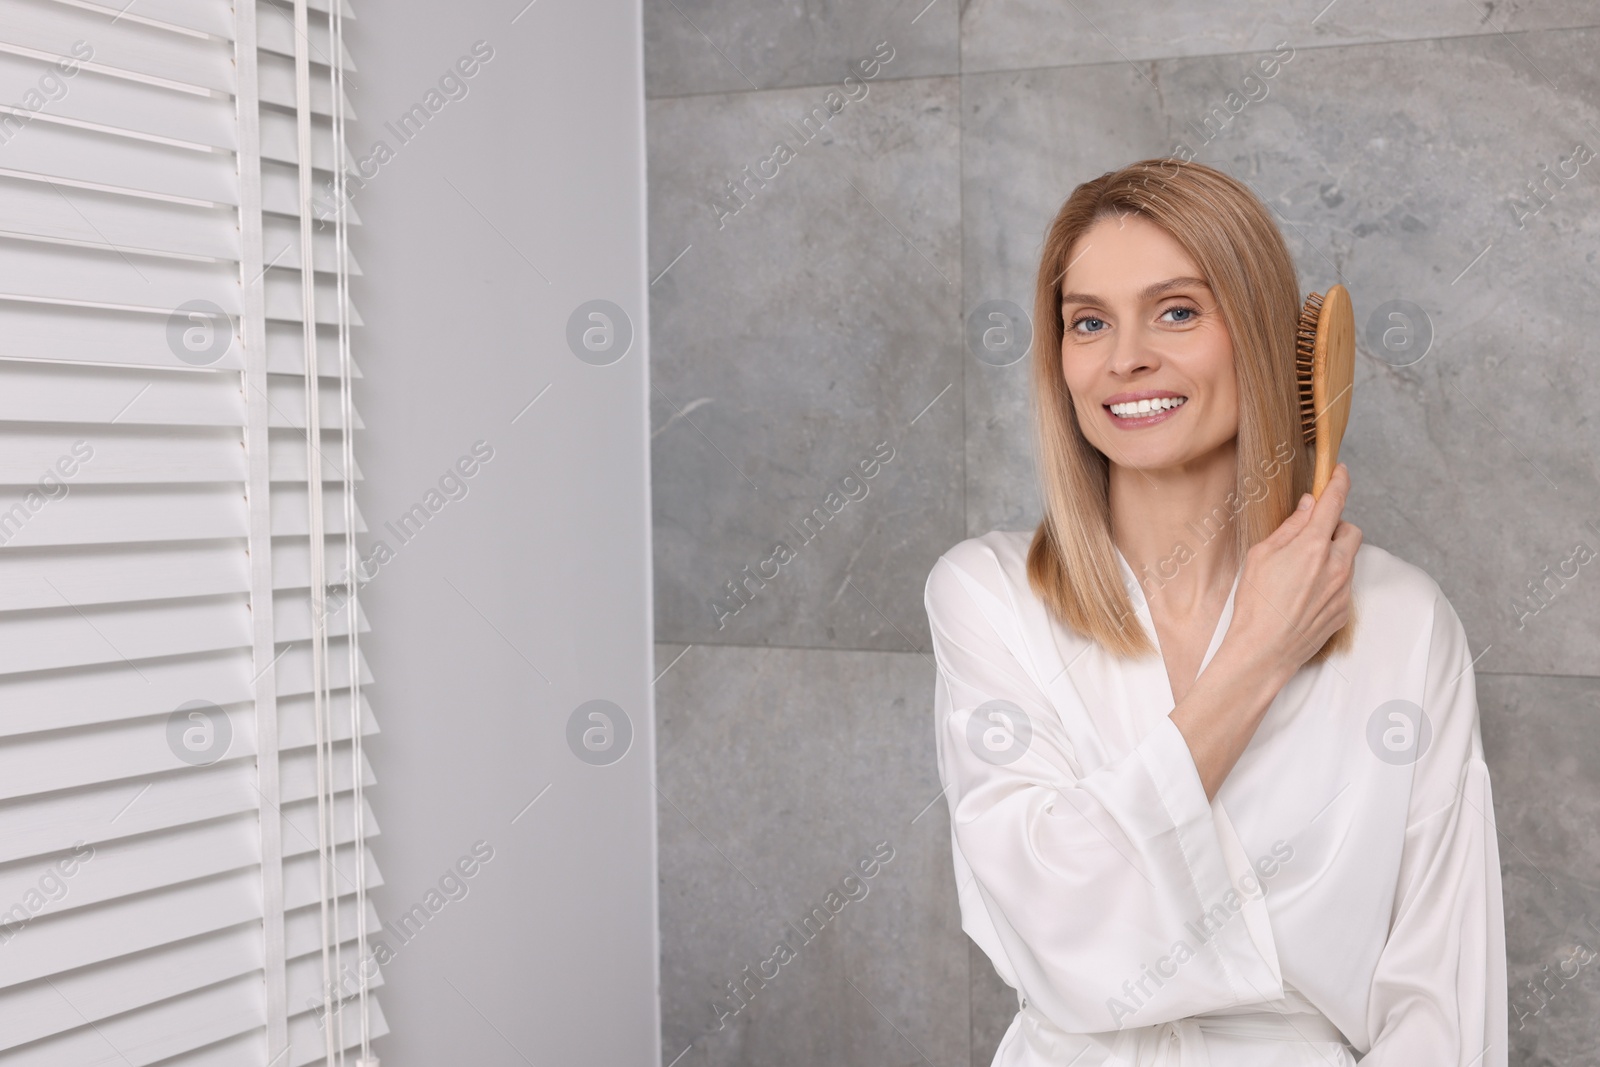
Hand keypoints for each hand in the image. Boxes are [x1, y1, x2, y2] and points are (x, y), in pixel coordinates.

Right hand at [1226, 463, 1361, 679]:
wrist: (1263, 650)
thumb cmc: (1255, 603)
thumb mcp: (1261, 555)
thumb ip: (1290, 527)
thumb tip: (1309, 505)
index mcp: (1312, 546)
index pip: (1334, 502)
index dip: (1339, 482)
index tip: (1340, 472)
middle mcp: (1336, 565)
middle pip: (1351, 530)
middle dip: (1335, 528)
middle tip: (1310, 539)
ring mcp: (1344, 589)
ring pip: (1349, 559)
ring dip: (1332, 557)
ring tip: (1301, 575)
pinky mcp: (1345, 610)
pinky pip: (1344, 585)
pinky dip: (1330, 582)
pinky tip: (1304, 596)